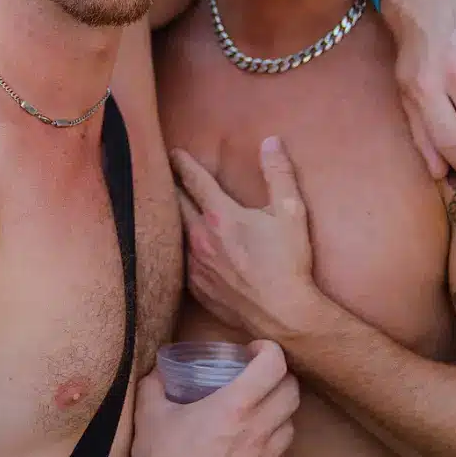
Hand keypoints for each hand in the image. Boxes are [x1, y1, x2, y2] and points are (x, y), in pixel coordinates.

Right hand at [130, 339, 297, 456]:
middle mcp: (258, 430)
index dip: (269, 350)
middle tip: (261, 377)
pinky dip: (273, 446)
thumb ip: (155, 383)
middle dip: (279, 377)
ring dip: (279, 412)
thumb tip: (159, 370)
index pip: (274, 365)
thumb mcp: (149, 410)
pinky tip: (254, 446)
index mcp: (234, 405)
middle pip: (292, 392)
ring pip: (291, 425)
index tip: (255, 350)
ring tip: (259, 412)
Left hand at [172, 138, 318, 341]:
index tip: (174, 154)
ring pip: (176, 234)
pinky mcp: (198, 289)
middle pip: (176, 204)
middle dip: (170, 187)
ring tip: (169, 210)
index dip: (183, 164)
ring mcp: (196, 265)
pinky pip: (182, 263)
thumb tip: (271, 141)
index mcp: (221, 216)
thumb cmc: (289, 263)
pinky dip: (180, 251)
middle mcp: (201, 238)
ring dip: (173, 219)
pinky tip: (183, 250)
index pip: (194, 181)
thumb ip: (279, 173)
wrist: (283, 315)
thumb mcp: (291, 212)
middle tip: (164, 175)